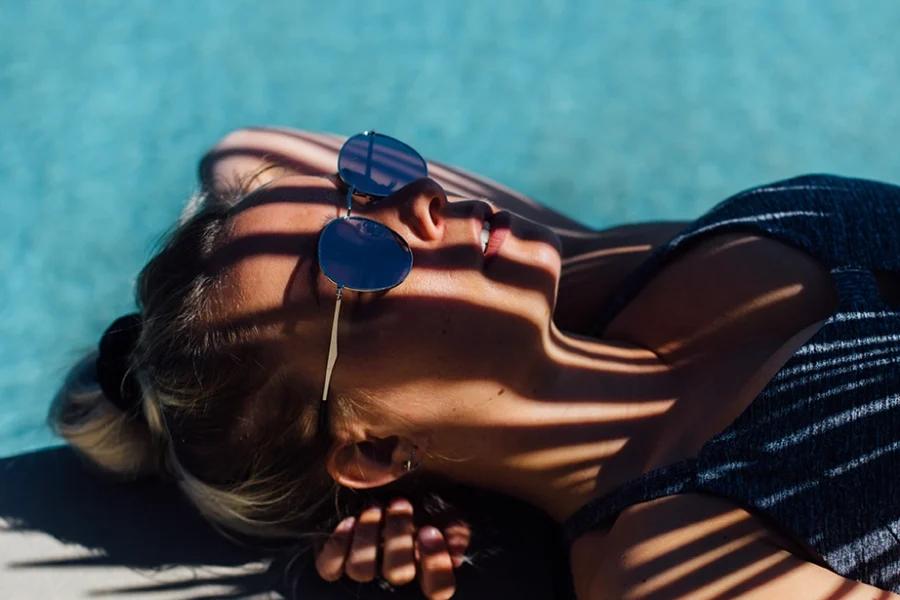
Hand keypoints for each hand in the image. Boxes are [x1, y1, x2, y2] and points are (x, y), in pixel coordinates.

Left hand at [315, 498, 470, 599]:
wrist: (386, 500)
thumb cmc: (420, 511)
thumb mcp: (446, 517)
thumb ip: (456, 532)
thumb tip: (456, 552)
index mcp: (426, 574)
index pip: (439, 588)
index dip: (435, 563)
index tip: (430, 530)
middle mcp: (394, 580)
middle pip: (397, 573)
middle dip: (399, 536)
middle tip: (401, 504)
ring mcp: (365, 573)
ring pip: (361, 569)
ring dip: (369, 534)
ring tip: (377, 507)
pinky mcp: (335, 566)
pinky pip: (329, 567)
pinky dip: (338, 543)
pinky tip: (351, 521)